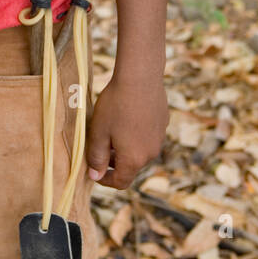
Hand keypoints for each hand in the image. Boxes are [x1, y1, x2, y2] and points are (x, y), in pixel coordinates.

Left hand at [85, 73, 167, 189]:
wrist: (140, 77)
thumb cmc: (116, 105)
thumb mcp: (99, 132)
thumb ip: (96, 156)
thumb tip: (95, 175)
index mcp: (134, 159)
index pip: (121, 181)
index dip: (105, 179)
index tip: (94, 170)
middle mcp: (151, 153)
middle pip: (130, 166)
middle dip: (114, 161)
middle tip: (99, 145)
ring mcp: (159, 138)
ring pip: (140, 150)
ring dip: (125, 147)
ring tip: (112, 128)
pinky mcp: (163, 124)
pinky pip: (147, 136)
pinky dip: (136, 133)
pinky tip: (127, 115)